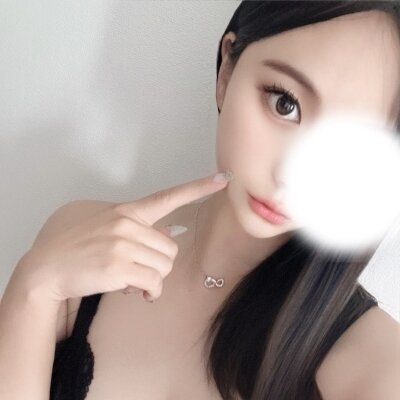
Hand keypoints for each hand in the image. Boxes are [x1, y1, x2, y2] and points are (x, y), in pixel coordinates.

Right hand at [16, 171, 232, 303]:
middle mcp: (128, 224)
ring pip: (164, 267)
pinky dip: (150, 292)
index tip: (224, 179)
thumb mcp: (105, 225)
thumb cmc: (75, 245)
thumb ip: (138, 227)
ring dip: (154, 279)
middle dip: (159, 263)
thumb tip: (170, 232)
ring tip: (134, 280)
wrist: (46, 267)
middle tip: (139, 269)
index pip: (168, 196)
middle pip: (171, 247)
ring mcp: (122, 245)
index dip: (198, 187)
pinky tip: (136, 291)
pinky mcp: (118, 268)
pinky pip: (154, 283)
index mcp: (128, 211)